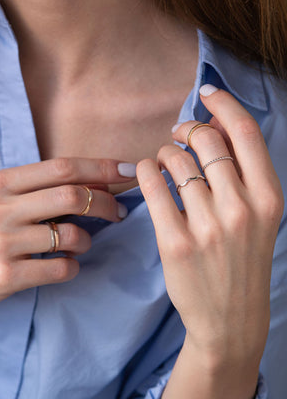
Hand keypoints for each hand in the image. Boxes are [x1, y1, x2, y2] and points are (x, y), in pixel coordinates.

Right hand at [0, 158, 132, 314]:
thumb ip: (36, 188)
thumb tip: (91, 182)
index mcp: (0, 182)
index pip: (62, 167)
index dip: (101, 167)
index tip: (128, 170)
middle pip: (72, 196)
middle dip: (106, 202)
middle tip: (118, 212)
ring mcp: (1, 243)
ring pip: (71, 235)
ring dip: (87, 239)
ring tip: (83, 242)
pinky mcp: (5, 276)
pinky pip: (61, 268)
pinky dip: (74, 265)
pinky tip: (67, 264)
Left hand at [137, 86, 283, 395]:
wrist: (230, 319)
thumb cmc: (242, 264)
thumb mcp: (259, 220)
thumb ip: (241, 178)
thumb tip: (210, 134)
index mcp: (268, 198)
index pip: (245, 133)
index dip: (224, 105)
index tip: (206, 93)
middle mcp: (241, 208)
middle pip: (207, 141)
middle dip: (186, 128)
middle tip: (176, 133)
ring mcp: (208, 226)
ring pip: (176, 161)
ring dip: (164, 152)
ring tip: (162, 162)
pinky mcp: (175, 242)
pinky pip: (153, 187)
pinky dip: (144, 170)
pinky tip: (145, 172)